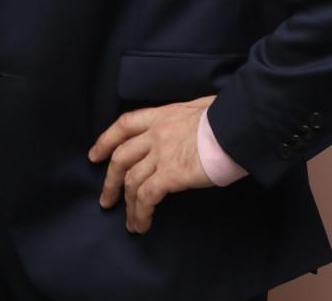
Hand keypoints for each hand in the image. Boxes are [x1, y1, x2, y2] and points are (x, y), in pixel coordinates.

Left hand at [88, 95, 215, 233]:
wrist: (237, 126)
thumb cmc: (227, 116)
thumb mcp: (200, 107)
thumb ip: (187, 119)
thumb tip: (192, 125)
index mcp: (161, 116)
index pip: (124, 125)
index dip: (106, 141)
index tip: (95, 155)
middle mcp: (155, 134)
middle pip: (121, 157)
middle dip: (110, 181)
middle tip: (106, 200)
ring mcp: (160, 154)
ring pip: (131, 180)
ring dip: (127, 204)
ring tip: (129, 223)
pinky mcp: (170, 174)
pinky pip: (146, 196)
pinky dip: (140, 212)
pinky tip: (141, 224)